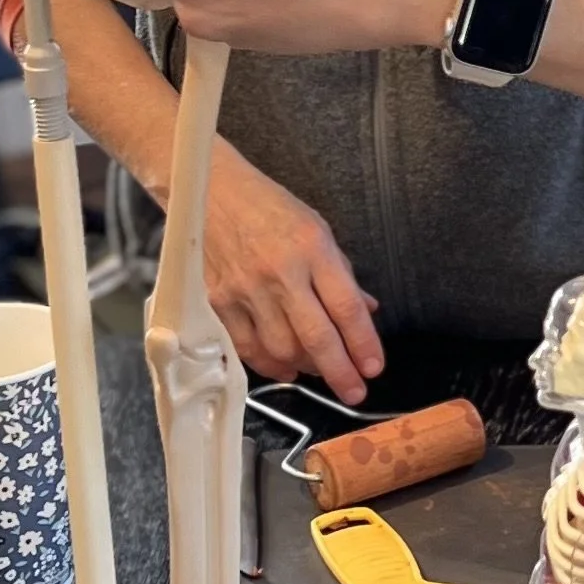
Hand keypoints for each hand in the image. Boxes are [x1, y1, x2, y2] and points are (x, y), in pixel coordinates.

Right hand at [205, 141, 383, 400]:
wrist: (209, 191)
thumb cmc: (267, 207)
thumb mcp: (317, 230)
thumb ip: (341, 274)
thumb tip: (366, 312)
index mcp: (312, 248)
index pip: (346, 307)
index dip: (363, 343)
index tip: (374, 367)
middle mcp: (280, 271)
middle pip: (316, 337)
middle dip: (340, 372)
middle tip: (354, 391)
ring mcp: (246, 289)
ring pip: (281, 349)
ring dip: (306, 368)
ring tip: (320, 370)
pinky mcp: (218, 301)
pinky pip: (247, 347)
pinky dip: (269, 365)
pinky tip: (285, 367)